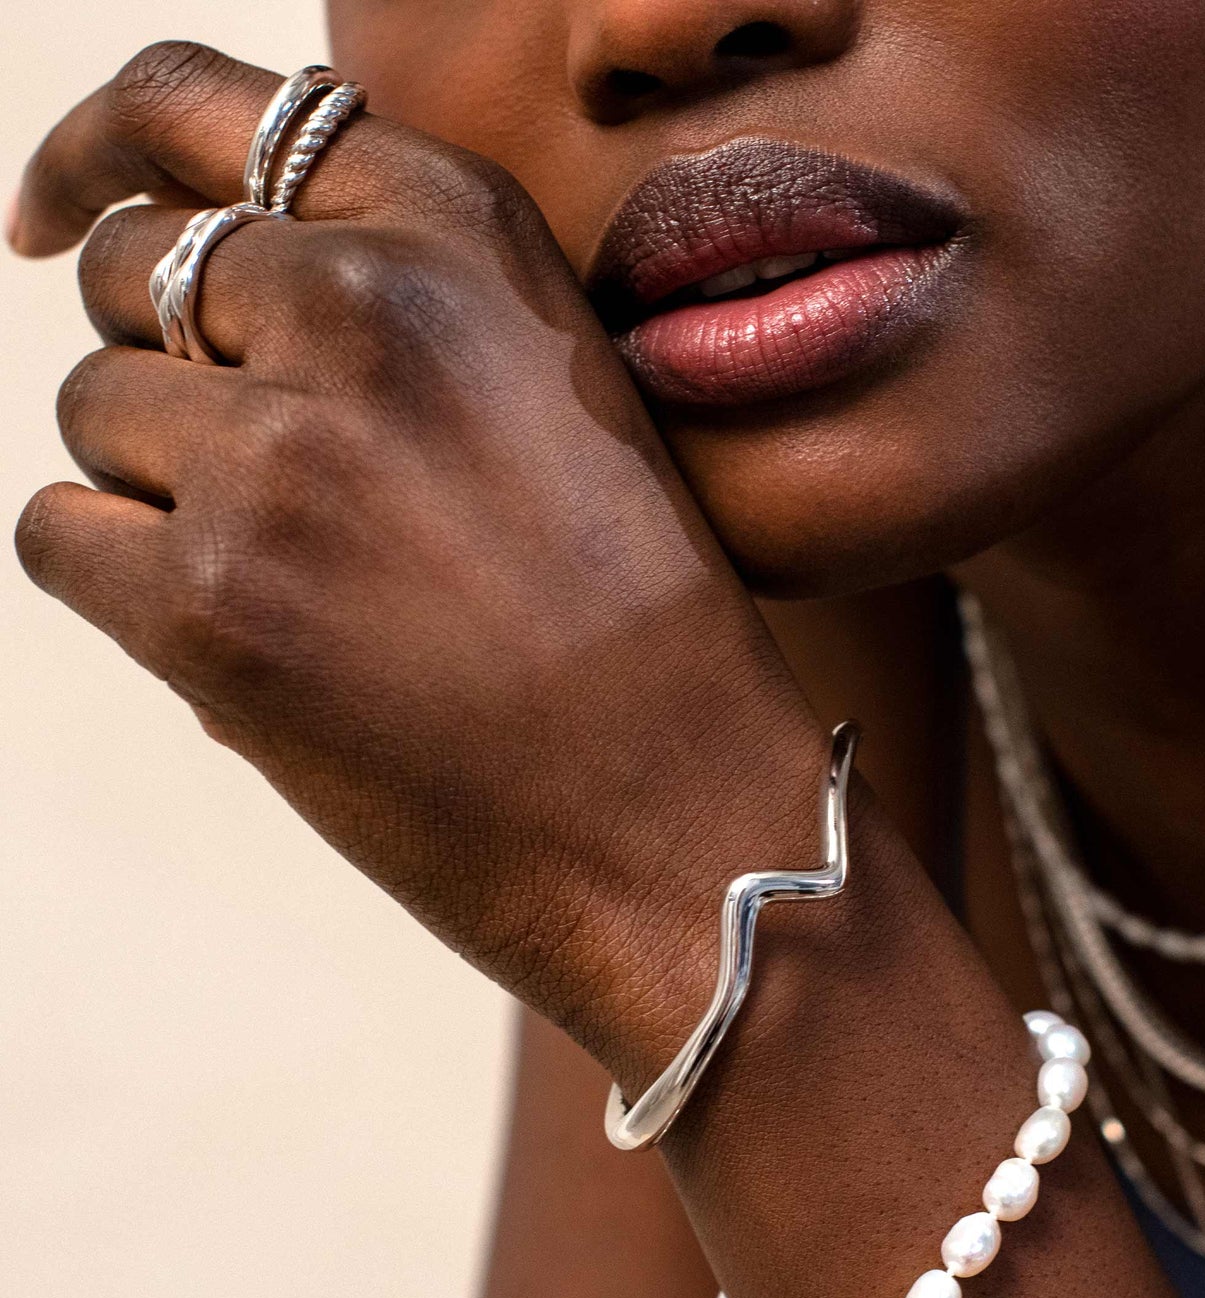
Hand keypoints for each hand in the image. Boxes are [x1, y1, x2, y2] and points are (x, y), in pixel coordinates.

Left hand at [12, 43, 825, 1074]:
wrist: (679, 815)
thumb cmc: (638, 631)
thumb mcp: (558, 395)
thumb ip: (408, 304)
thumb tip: (212, 295)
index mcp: (463, 238)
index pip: (203, 112)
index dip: (102, 157)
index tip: (55, 218)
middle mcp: (367, 309)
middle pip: (136, 274)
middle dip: (168, 368)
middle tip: (264, 485)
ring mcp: (280, 454)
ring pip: (93, 411)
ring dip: (158, 492)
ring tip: (302, 586)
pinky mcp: (213, 601)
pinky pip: (59, 536)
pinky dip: (121, 586)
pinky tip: (241, 637)